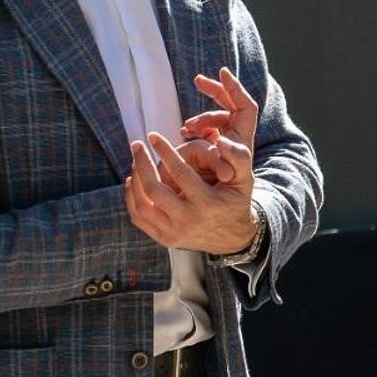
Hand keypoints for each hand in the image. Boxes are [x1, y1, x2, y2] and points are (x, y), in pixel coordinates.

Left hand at [125, 68, 257, 253]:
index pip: (180, 173)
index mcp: (207, 204)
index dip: (164, 151)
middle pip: (154, 191)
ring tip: (136, 160)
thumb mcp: (245, 179)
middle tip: (137, 144)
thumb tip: (219, 140)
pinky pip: (139, 219)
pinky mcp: (165, 240)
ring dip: (135, 180)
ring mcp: (174, 233)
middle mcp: (188, 221)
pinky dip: (132, 199)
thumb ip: (237, 157)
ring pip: (142, 206)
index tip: (153, 135)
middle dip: (142, 164)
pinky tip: (134, 180)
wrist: (233, 239)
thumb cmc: (236, 201)